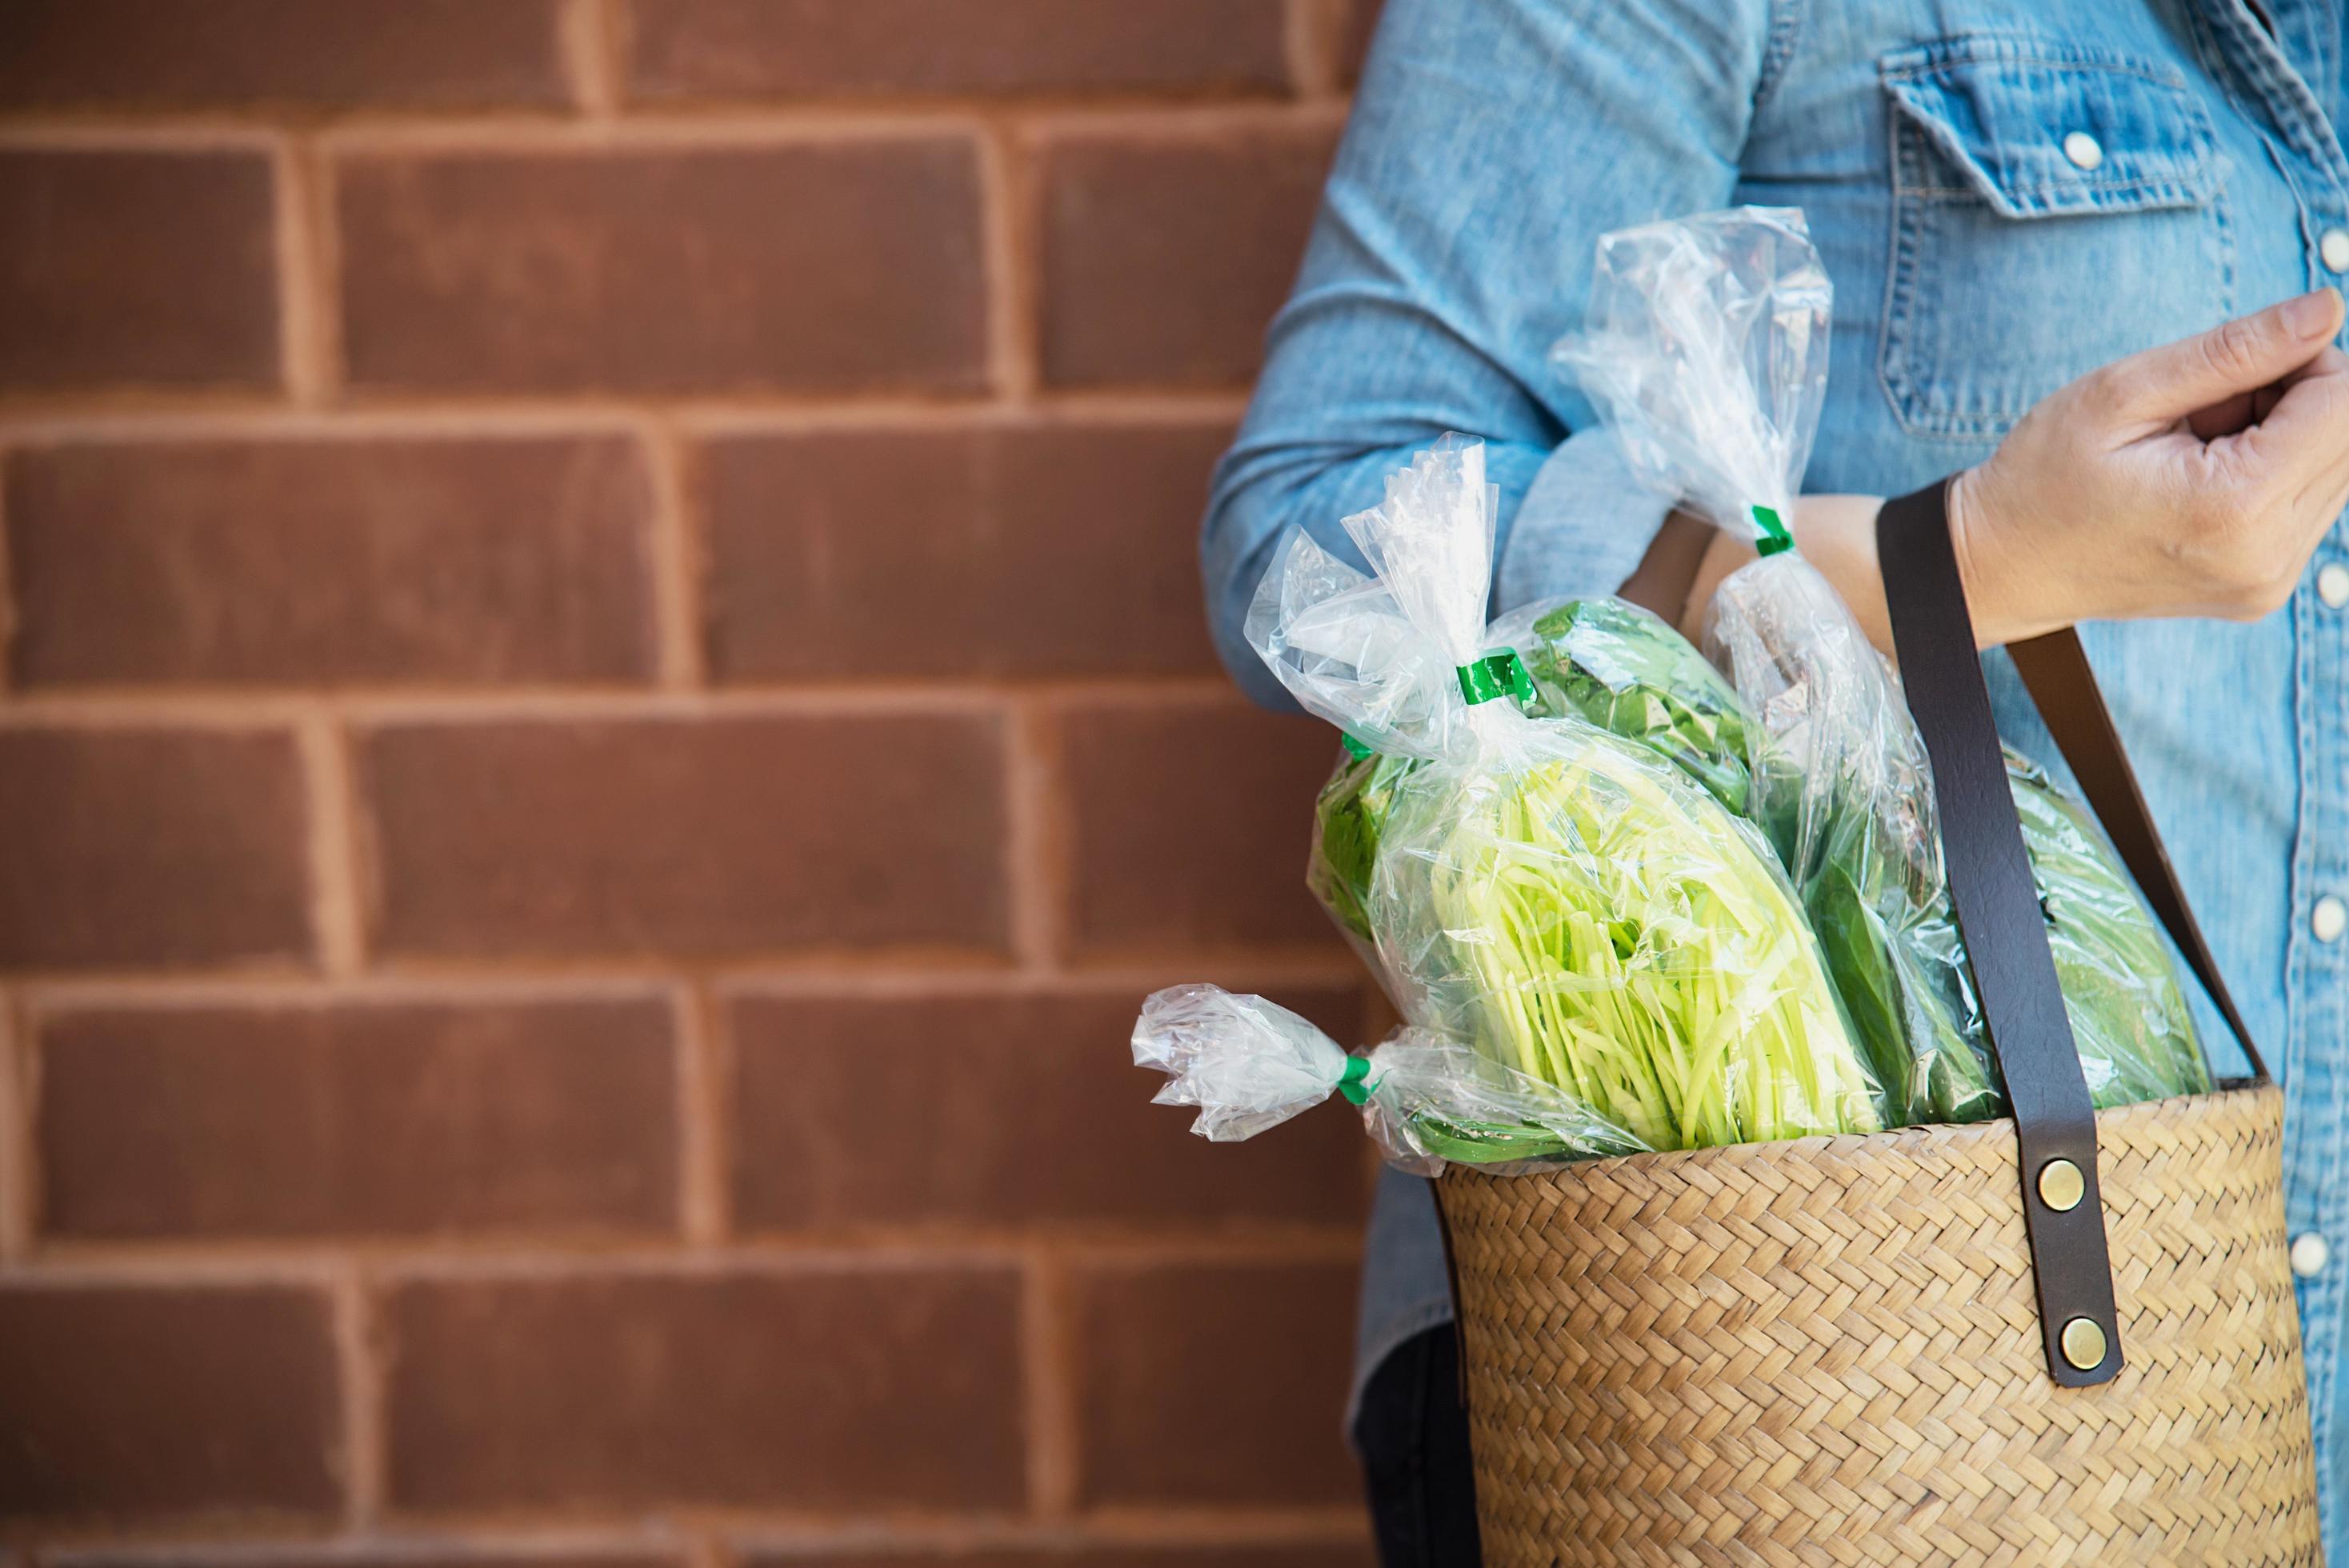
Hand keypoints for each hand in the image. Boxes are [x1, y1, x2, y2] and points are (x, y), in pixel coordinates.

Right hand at [1952, 287, 2348, 640]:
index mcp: (2233, 507)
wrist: (2000, 568)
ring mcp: (2269, 582)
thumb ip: (2235, 350)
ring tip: (2196, 448)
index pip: (2342, 402)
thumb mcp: (2122, 394)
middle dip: (2296, 400)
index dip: (2304, 358)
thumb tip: (2327, 309)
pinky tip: (2203, 480)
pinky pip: (2309, 505)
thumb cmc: (2042, 479)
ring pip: (2338, 469)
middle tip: (2205, 408)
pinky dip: (2271, 474)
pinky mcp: (2264, 589)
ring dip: (2286, 438)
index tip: (2232, 365)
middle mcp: (2267, 556)